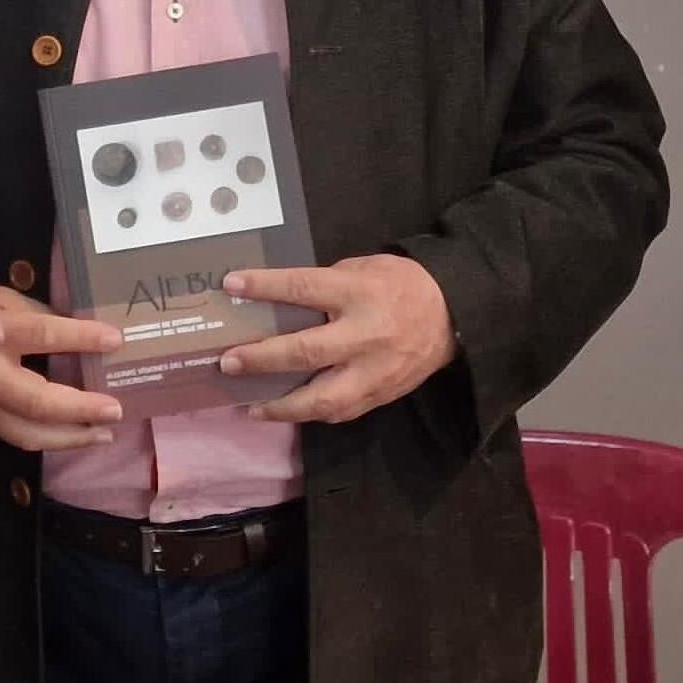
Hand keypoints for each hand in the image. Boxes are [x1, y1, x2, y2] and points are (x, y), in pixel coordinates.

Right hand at [0, 279, 127, 452]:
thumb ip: (5, 304)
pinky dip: (47, 440)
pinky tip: (71, 436)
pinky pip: (13, 436)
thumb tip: (32, 321)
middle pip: (38, 402)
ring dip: (69, 437)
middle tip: (116, 409)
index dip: (80, 337)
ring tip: (103, 433)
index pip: (41, 334)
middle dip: (82, 408)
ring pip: (25, 432)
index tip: (114, 339)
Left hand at [219, 254, 452, 425]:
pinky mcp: (382, 396)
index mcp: (359, 293)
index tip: (231, 284)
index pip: (304, 289)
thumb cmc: (400, 284)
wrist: (454, 315)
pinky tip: (288, 411)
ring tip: (253, 407)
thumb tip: (280, 302)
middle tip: (228, 363)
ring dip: (283, 406)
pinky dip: (312, 414)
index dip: (265, 287)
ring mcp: (374, 371)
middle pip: (307, 352)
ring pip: (324, 399)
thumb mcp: (363, 268)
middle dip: (263, 359)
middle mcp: (365, 335)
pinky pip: (342, 412)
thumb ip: (325, 285)